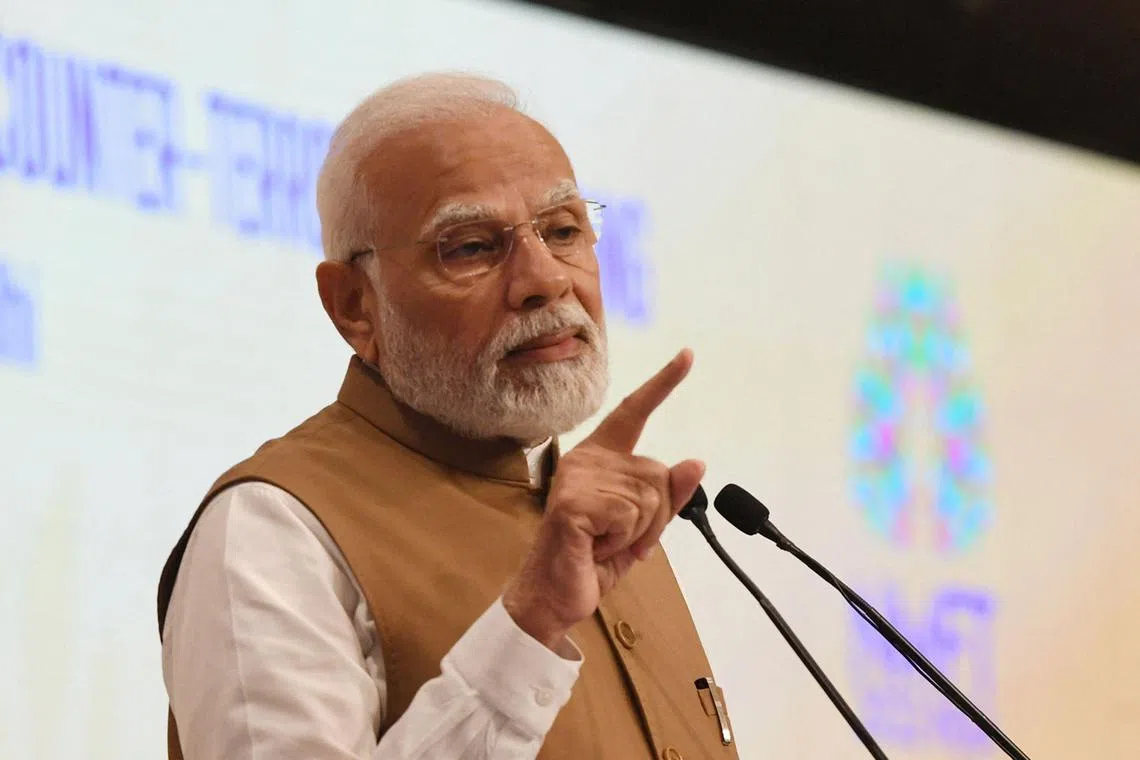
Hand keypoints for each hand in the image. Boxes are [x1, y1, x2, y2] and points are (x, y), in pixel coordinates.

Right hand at [503, 349, 705, 651]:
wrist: (553, 596)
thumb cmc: (593, 558)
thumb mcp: (642, 527)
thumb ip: (668, 496)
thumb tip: (696, 462)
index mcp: (600, 458)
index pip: (635, 413)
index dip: (663, 384)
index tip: (688, 355)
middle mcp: (587, 459)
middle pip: (658, 475)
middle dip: (654, 519)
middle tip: (617, 538)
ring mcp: (578, 478)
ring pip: (649, 499)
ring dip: (638, 533)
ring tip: (602, 543)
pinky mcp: (574, 502)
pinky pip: (629, 515)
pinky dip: (622, 540)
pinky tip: (594, 546)